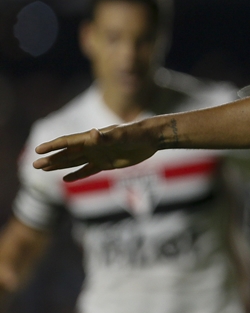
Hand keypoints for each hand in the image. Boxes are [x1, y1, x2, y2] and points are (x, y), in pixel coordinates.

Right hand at [33, 124, 159, 181]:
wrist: (152, 138)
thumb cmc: (136, 133)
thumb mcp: (121, 135)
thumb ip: (106, 136)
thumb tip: (92, 134)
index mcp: (93, 138)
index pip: (68, 142)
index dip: (54, 146)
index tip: (38, 150)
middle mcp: (93, 146)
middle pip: (67, 154)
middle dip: (52, 159)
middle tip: (35, 165)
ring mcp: (99, 155)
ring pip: (74, 162)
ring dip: (59, 165)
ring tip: (43, 169)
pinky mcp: (107, 164)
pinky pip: (88, 170)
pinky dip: (77, 174)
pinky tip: (65, 179)